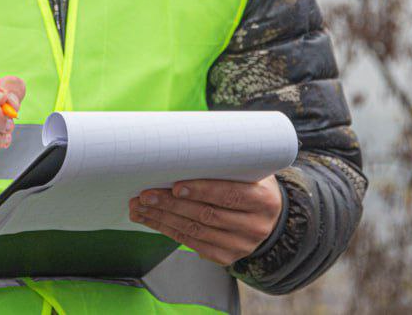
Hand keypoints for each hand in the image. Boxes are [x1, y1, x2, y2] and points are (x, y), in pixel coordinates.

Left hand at [128, 175, 283, 265]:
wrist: (270, 218)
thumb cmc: (253, 186)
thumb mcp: (250, 171)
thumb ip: (224, 165)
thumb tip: (181, 155)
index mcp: (263, 199)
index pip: (229, 195)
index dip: (201, 191)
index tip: (175, 187)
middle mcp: (255, 225)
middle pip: (207, 215)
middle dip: (171, 205)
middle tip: (146, 195)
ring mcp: (240, 245)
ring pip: (196, 231)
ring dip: (163, 219)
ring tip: (140, 207)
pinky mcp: (226, 257)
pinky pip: (193, 243)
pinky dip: (170, 231)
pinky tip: (153, 220)